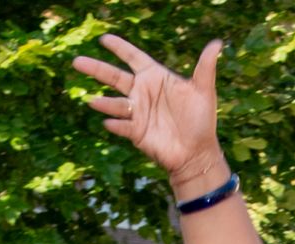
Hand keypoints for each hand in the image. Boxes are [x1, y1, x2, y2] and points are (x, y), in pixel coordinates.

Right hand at [78, 35, 228, 191]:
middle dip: (96, 69)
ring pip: (114, 103)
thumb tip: (218, 43)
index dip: (119, 48)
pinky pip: (122, 126)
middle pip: (115, 77)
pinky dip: (115, 124)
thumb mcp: (204, 91)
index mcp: (156, 78)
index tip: (104, 39)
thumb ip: (205, 67)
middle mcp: (143, 93)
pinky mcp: (136, 132)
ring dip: (103, 102)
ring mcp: (137, 113)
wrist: (197, 153)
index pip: (133, 58)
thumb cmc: (202, 120)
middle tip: (77, 61)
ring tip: (92, 101)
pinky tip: (108, 122)